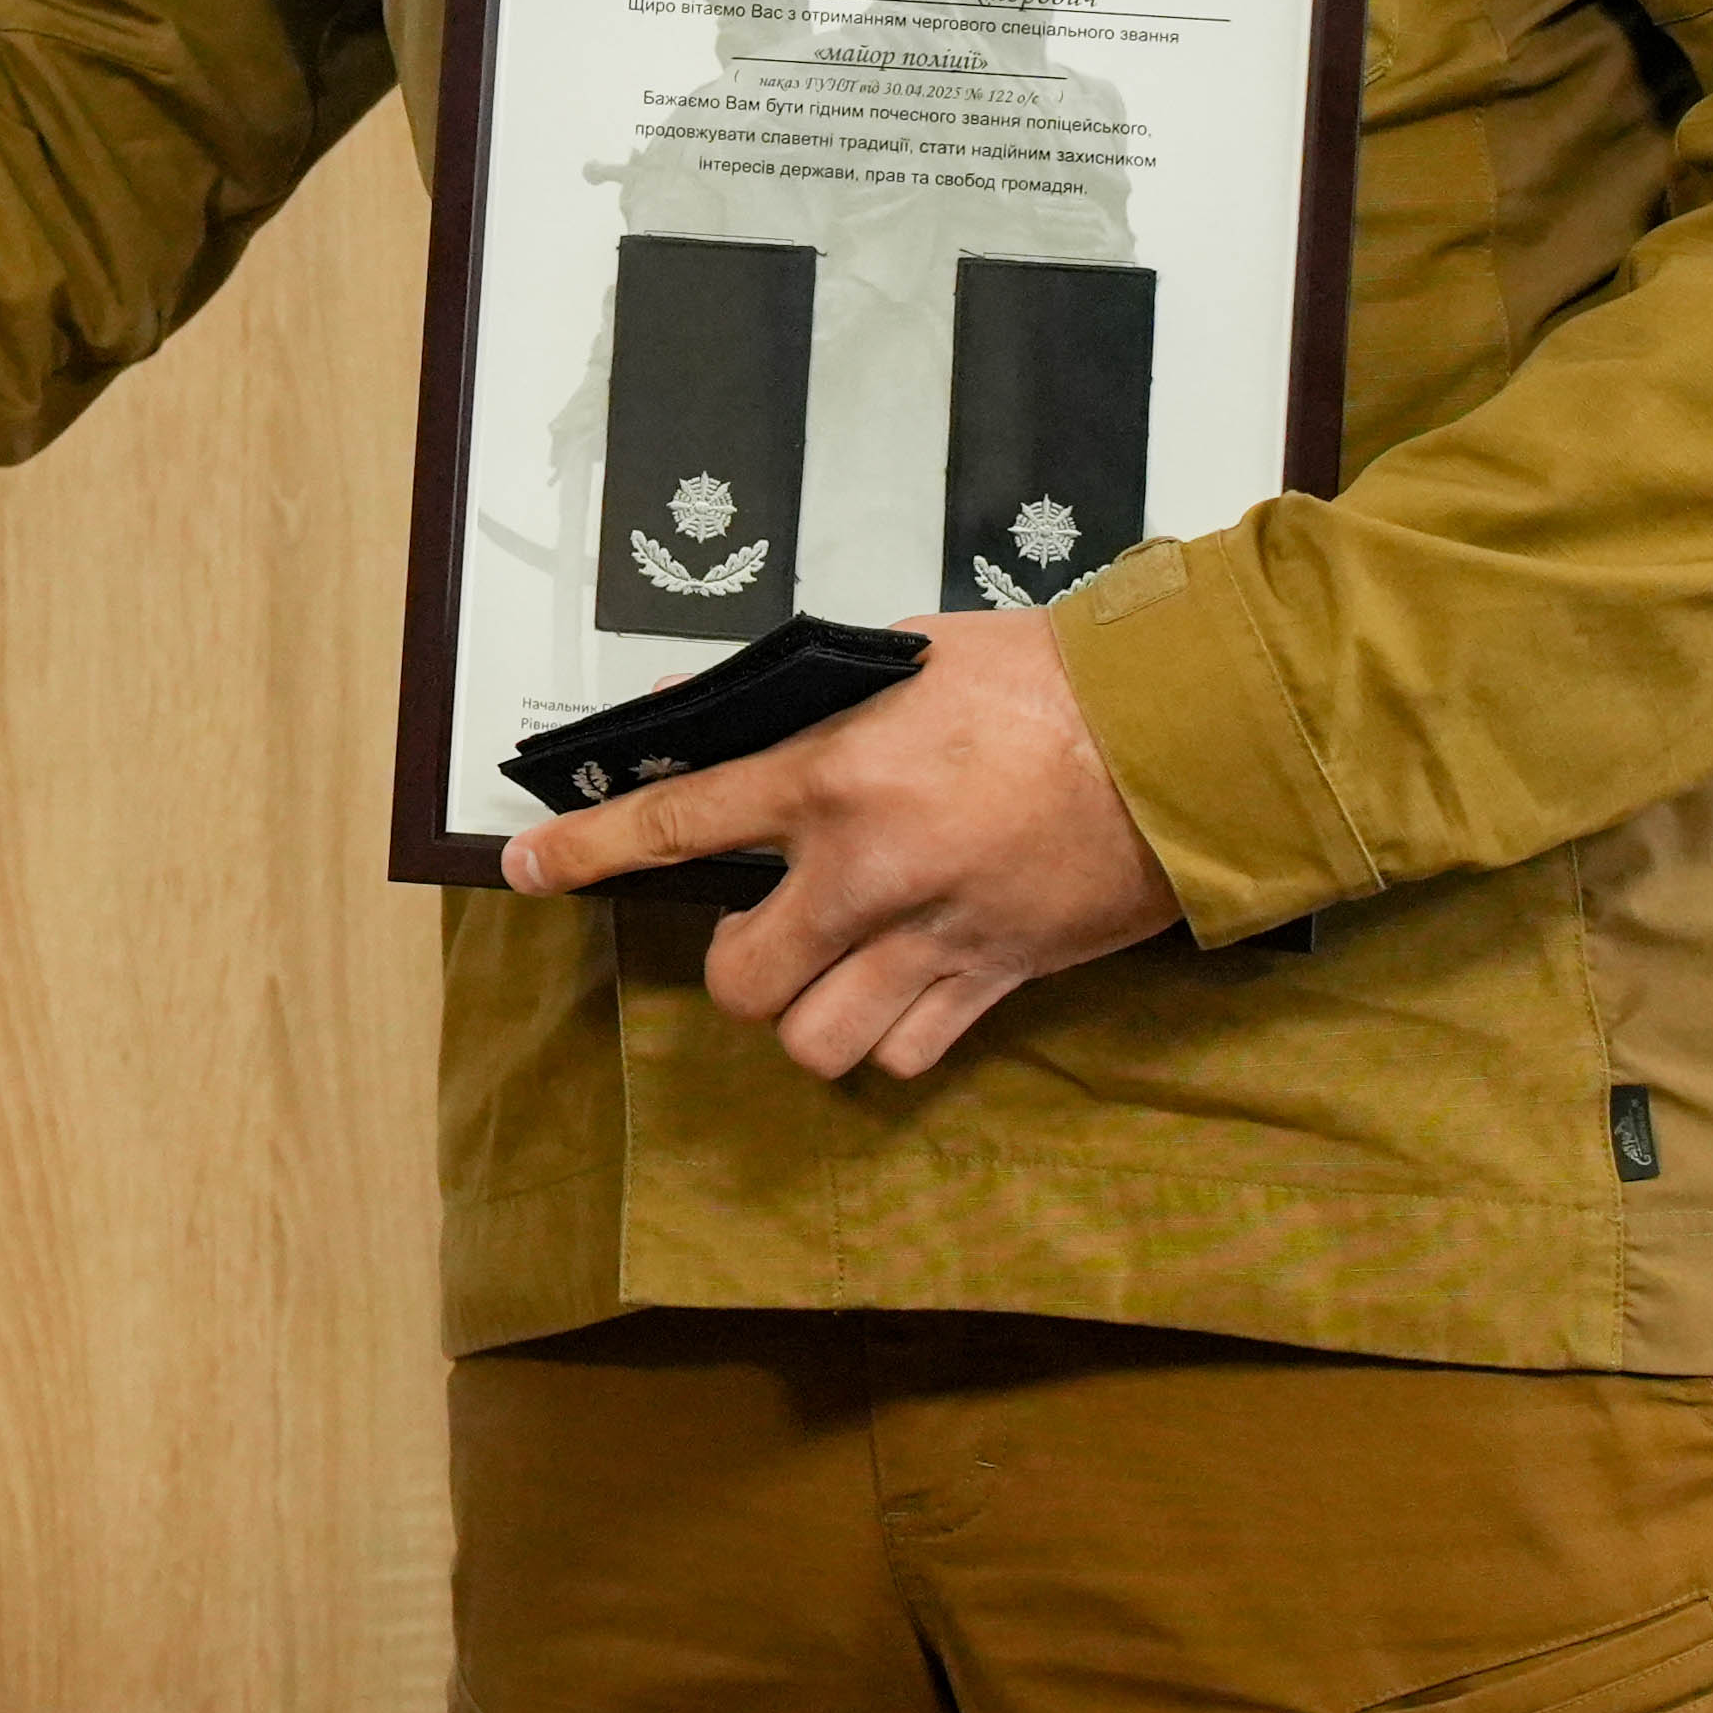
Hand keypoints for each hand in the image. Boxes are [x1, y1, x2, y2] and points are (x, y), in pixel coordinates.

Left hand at [497, 604, 1180, 1079]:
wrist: (1184, 738)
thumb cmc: (1049, 682)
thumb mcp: (901, 656)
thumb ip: (792, 695)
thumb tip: (690, 714)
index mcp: (835, 775)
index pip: (677, 823)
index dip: (588, 853)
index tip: (528, 868)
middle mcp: (870, 872)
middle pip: (742, 981)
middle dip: (735, 968)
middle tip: (760, 933)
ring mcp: (935, 937)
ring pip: (819, 1042)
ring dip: (810, 1017)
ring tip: (832, 972)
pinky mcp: (998, 980)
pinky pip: (906, 1057)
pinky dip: (890, 1039)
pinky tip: (902, 991)